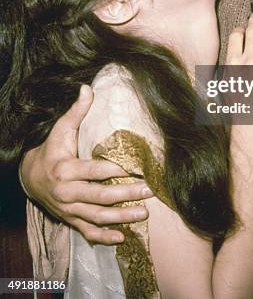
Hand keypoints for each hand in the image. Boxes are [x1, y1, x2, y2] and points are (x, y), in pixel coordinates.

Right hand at [20, 85, 150, 243]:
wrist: (29, 177)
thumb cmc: (51, 149)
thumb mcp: (60, 129)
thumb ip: (76, 111)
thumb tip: (87, 88)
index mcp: (65, 169)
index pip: (93, 171)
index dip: (115, 170)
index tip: (136, 168)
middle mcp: (66, 192)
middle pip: (99, 196)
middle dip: (125, 195)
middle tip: (149, 191)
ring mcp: (68, 209)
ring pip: (96, 217)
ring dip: (121, 218)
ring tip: (144, 214)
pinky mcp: (70, 220)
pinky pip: (87, 232)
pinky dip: (104, 237)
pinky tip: (122, 238)